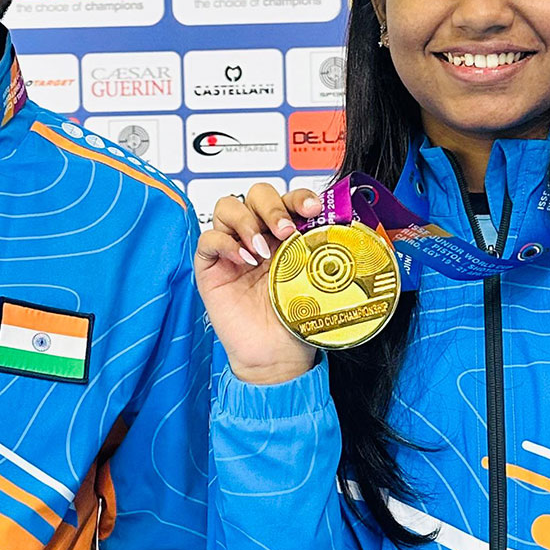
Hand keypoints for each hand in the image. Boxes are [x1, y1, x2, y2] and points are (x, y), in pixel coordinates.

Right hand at [195, 184, 322, 384]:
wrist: (276, 355)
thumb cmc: (295, 320)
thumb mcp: (315, 279)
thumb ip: (319, 250)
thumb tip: (341, 224)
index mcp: (286, 235)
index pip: (288, 198)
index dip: (298, 196)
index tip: (312, 209)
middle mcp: (259, 236)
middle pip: (256, 194)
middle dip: (272, 206)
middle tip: (285, 231)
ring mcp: (233, 249)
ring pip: (228, 207)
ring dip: (246, 221)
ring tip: (261, 250)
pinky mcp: (211, 267)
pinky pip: (209, 239)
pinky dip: (225, 243)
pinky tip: (243, 260)